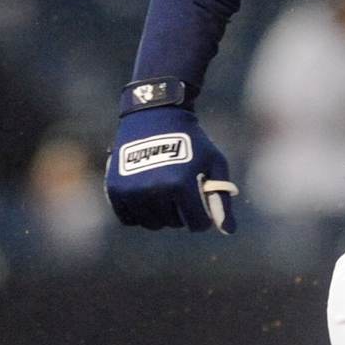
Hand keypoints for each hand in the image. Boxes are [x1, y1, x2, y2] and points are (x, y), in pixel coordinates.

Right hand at [105, 105, 238, 233]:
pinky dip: (139, 214)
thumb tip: (229, 230)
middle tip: (180, 193)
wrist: (155, 115)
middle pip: (174, 223)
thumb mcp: (214, 163)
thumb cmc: (192, 140)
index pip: (197, 223)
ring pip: (152, 224)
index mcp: (181, 184)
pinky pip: (128, 219)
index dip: (202, 219)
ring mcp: (133, 190)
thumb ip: (221, 197)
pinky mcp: (115, 188)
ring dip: (161, 215)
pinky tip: (147, 200)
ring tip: (165, 195)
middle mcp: (155, 189)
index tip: (200, 207)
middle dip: (182, 213)